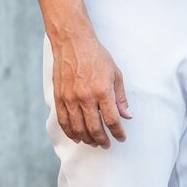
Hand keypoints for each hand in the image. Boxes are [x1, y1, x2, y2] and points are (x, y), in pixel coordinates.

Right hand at [50, 32, 130, 146]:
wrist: (72, 42)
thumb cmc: (96, 56)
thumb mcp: (115, 74)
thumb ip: (121, 97)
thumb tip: (127, 116)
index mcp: (102, 91)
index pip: (112, 120)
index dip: (118, 133)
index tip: (121, 138)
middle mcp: (85, 96)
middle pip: (94, 128)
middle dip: (102, 140)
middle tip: (106, 144)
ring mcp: (70, 98)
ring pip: (78, 128)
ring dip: (87, 139)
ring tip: (93, 142)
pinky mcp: (59, 97)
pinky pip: (63, 121)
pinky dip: (70, 132)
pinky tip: (76, 137)